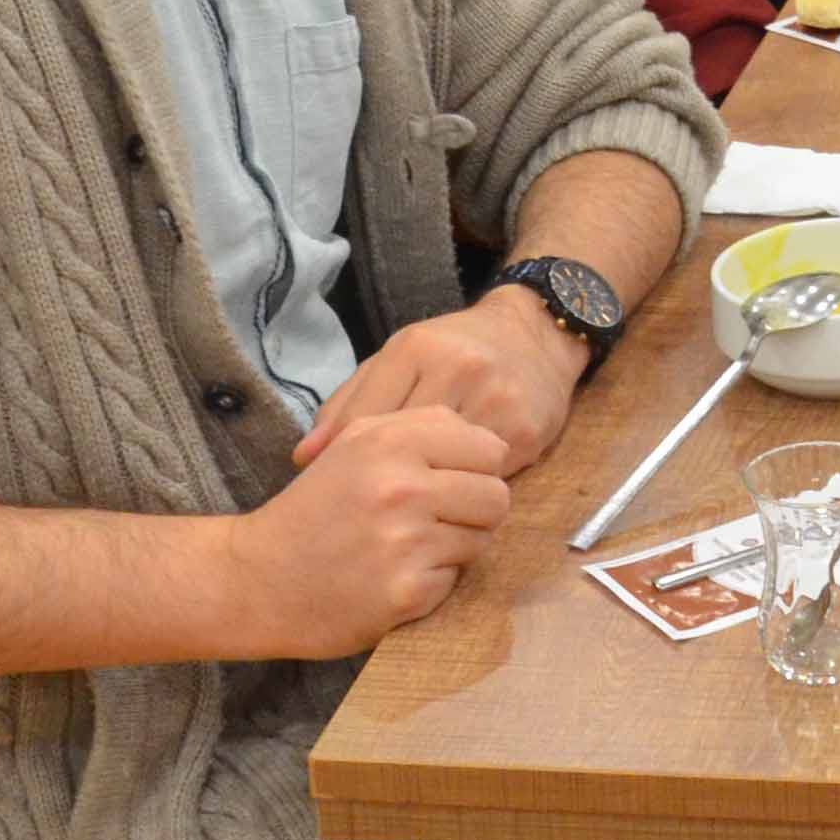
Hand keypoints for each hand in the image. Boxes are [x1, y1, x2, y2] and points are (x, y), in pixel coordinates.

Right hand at [222, 408, 515, 658]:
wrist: (255, 580)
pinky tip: (393, 578)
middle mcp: (402, 485)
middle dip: (475, 512)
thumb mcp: (356, 444)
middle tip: (439, 522)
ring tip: (410, 548)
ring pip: (480, 540)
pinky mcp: (405, 591)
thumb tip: (492, 440)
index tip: (455, 483)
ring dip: (455, 549)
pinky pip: (454, 582)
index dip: (478, 468)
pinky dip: (430, 584)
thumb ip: (421, 428)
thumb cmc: (313, 509)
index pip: (489, 448)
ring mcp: (405, 541)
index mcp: (391, 441)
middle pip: (496, 496)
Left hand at [295, 295, 584, 476]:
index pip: (365, 419)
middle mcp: (459, 368)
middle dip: (384, 480)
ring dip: (425, 489)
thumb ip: (349, 404)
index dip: (344, 460)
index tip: (337, 485)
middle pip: (404, 447)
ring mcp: (496, 400)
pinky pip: (481, 477)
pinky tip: (451, 490)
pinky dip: (462, 488)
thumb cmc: (455, 350)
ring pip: (445, 468)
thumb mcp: (399, 360)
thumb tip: (302, 458)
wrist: (537, 335)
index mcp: (417, 348)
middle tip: (371, 504)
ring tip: (409, 502)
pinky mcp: (526, 431)